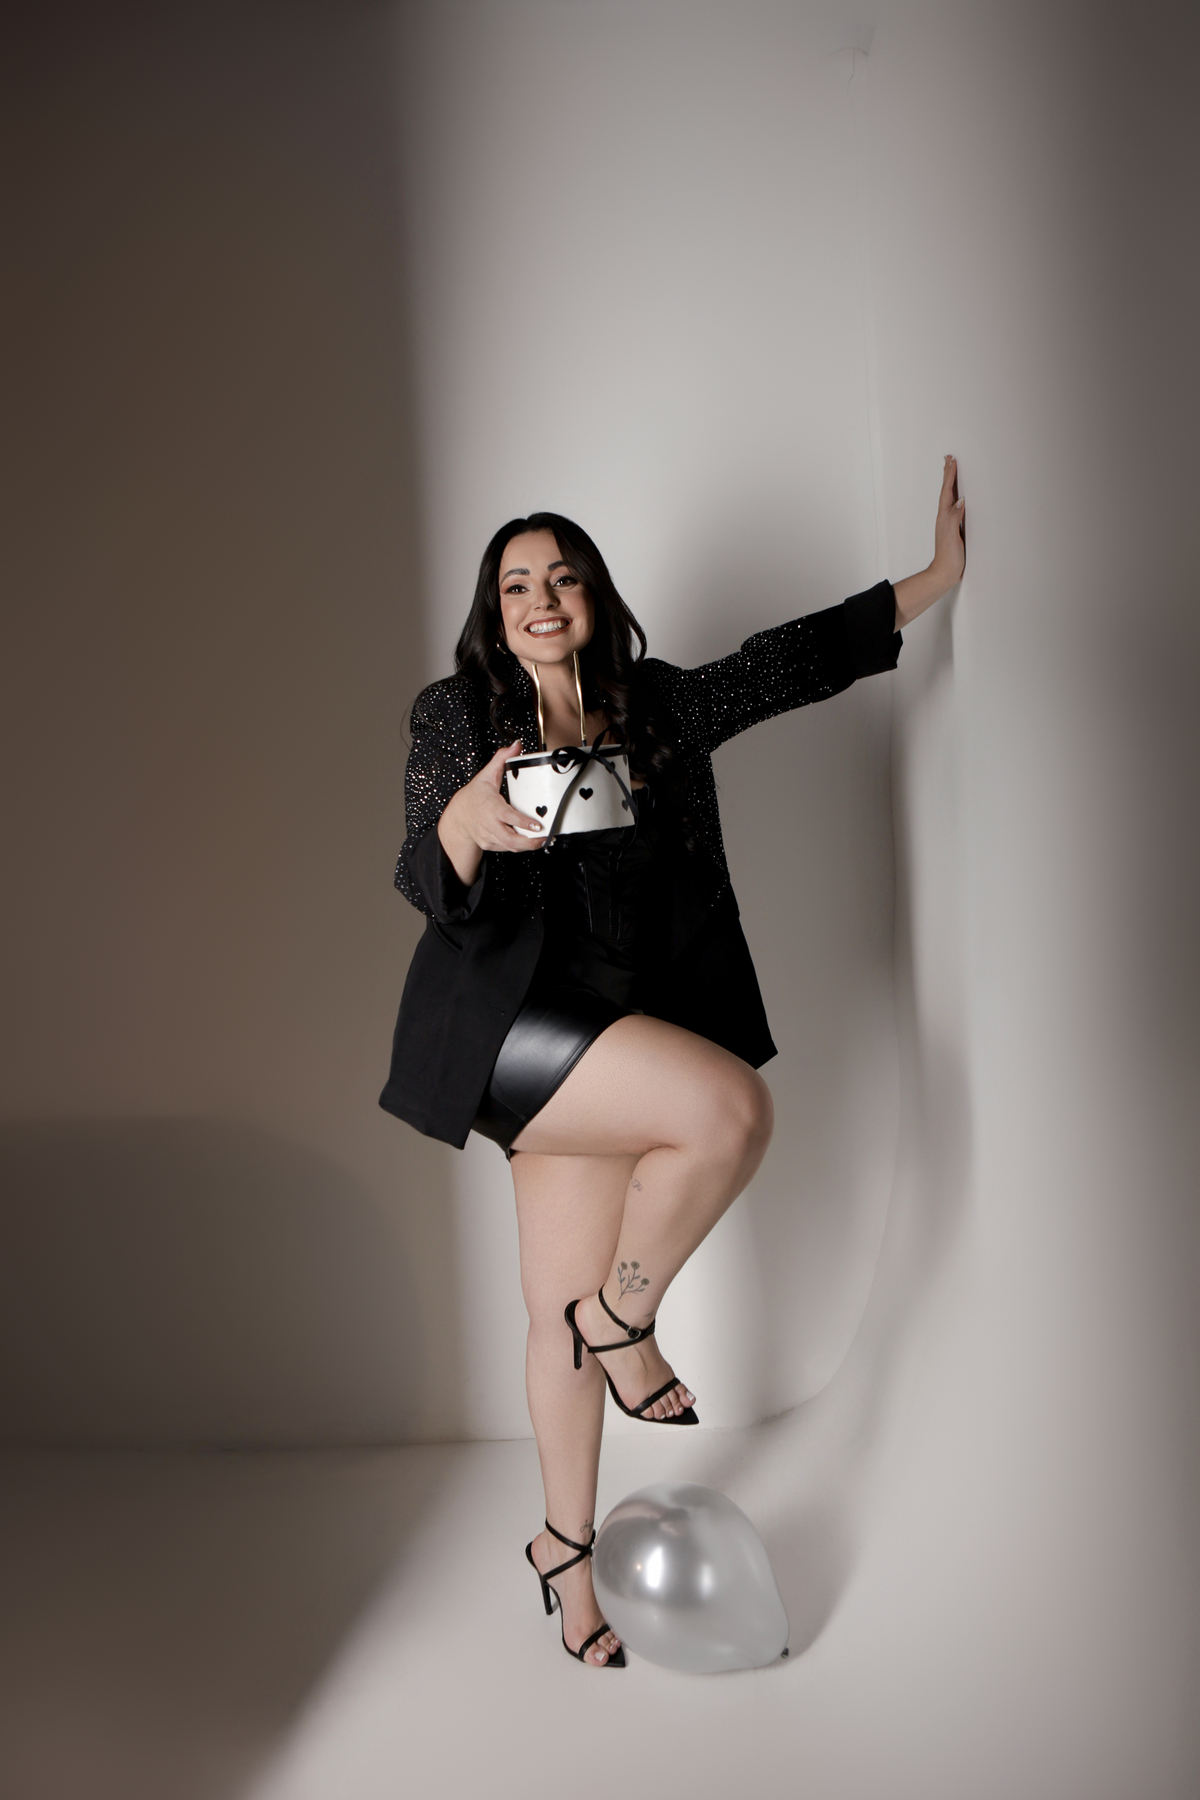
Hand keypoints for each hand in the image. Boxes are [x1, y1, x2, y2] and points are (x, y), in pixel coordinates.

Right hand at [437, 740, 546, 886]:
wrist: (458, 816)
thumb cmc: (474, 796)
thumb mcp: (486, 775)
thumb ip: (502, 759)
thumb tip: (516, 745)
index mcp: (490, 807)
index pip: (508, 817)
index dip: (523, 823)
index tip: (537, 825)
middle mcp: (489, 824)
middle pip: (511, 840)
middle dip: (530, 842)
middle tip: (545, 837)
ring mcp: (489, 837)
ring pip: (511, 847)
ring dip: (528, 846)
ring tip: (543, 840)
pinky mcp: (490, 845)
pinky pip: (507, 848)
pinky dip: (519, 846)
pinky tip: (530, 841)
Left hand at [893, 454, 965, 626]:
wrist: (945, 572)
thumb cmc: (948, 556)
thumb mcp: (951, 535)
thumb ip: (954, 518)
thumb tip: (960, 501)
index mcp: (944, 516)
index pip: (948, 491)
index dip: (950, 476)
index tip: (952, 461)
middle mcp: (945, 517)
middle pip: (947, 491)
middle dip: (948, 474)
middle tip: (948, 459)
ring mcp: (949, 522)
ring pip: (950, 496)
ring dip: (951, 483)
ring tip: (951, 470)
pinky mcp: (954, 528)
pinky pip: (954, 506)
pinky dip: (956, 496)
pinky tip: (959, 496)